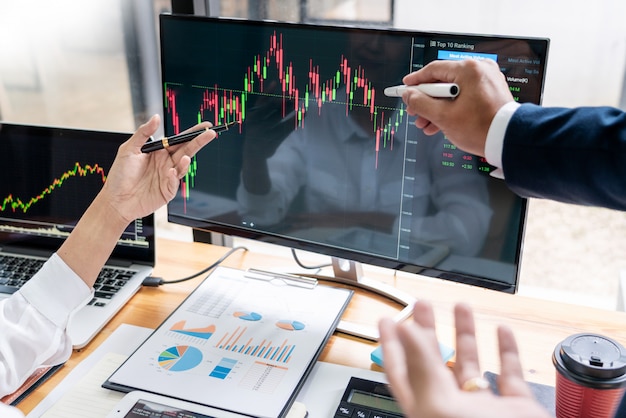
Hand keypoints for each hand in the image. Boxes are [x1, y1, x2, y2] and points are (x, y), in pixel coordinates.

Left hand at [101, 114, 214, 223]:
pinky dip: (174, 177)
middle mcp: (166, 163)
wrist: (115, 200)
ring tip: (186, 157)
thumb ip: (143, 133)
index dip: (192, 132)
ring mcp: (168, 177)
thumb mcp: (128, 149)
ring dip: (186, 161)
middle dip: (199, 142)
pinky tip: (170, 173)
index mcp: (159, 152)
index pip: (179, 139)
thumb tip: (156, 117)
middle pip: (187, 150)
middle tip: (211, 133)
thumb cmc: (119, 175)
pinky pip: (174, 182)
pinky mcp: (167, 191)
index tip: (205, 125)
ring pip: (183, 166)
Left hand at [378, 301, 549, 417]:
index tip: (388, 320)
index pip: (401, 371)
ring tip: (460, 307)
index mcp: (426, 408)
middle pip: (433, 362)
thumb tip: (404, 332)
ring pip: (470, 364)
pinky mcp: (516, 410)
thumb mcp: (439, 405)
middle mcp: (452, 407)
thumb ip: (421, 367)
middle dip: (427, 331)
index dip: (392, 346)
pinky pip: (509, 374)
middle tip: (422, 306)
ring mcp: (484, 408)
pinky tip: (501, 331)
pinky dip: (506, 350)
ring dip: (465, 334)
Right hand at [401, 59, 513, 156]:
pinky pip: (465, 96)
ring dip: (438, 107)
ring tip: (427, 123)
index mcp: (469, 70)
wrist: (508, 140)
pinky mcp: (491, 92)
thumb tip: (409, 95)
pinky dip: (453, 107)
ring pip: (454, 91)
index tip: (405, 87)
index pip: (433, 70)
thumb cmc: (482, 128)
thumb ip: (420, 103)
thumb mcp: (443, 116)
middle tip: (415, 112)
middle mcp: (480, 70)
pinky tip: (442, 122)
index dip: (416, 81)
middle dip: (427, 101)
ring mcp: (487, 80)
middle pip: (443, 82)